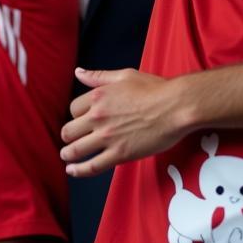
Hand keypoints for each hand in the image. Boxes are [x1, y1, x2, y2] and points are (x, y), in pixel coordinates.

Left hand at [62, 68, 190, 175]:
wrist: (177, 107)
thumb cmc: (155, 89)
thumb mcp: (124, 75)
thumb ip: (98, 76)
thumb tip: (78, 72)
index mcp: (98, 97)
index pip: (73, 109)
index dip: (76, 116)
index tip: (81, 121)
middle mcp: (98, 117)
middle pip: (69, 130)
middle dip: (68, 136)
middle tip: (69, 141)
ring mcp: (108, 137)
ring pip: (76, 149)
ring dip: (67, 154)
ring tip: (66, 156)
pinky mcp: (120, 154)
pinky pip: (93, 165)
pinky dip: (79, 170)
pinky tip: (72, 171)